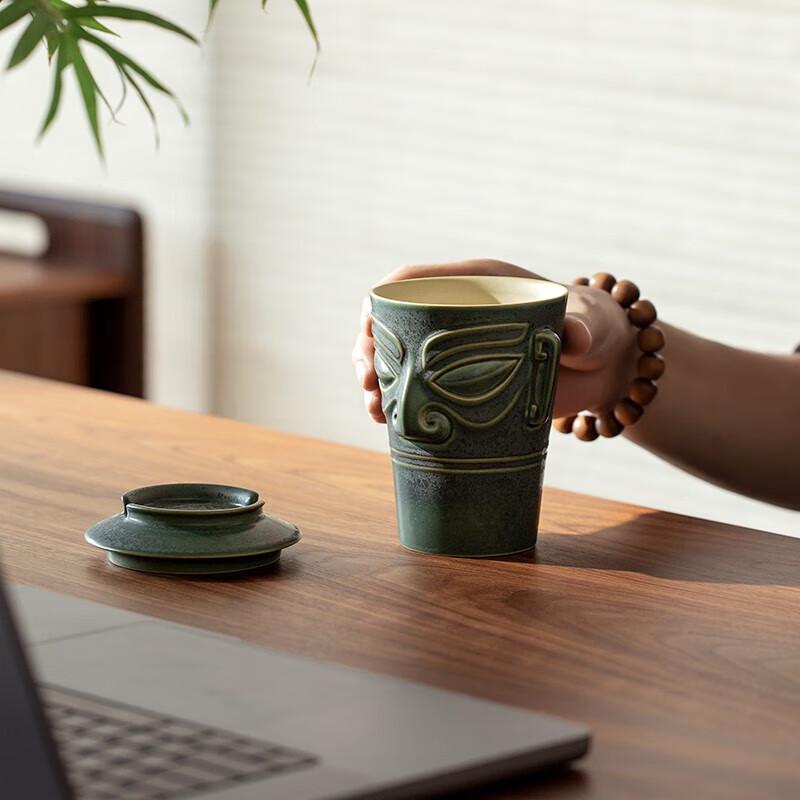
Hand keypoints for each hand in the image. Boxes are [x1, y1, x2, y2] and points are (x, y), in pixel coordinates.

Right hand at [351, 259, 637, 422]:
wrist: (605, 368)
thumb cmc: (597, 331)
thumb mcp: (591, 325)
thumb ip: (582, 328)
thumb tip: (572, 340)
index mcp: (478, 284)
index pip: (414, 279)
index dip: (383, 299)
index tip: (369, 329)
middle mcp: (458, 313)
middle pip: (393, 321)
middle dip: (369, 348)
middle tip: (369, 383)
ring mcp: (455, 349)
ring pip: (397, 357)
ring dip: (377, 380)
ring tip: (376, 410)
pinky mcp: (460, 382)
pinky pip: (417, 388)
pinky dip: (398, 403)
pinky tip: (388, 424)